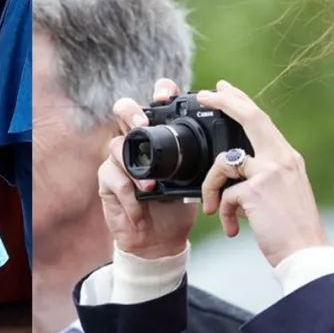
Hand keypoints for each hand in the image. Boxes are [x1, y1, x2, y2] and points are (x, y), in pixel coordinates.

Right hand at [101, 79, 195, 258]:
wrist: (162, 240)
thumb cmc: (179, 207)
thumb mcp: (197, 181)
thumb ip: (204, 162)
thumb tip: (225, 148)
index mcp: (160, 136)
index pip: (157, 103)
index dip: (160, 92)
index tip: (166, 97)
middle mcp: (137, 142)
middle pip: (124, 110)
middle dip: (131, 111)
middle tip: (142, 123)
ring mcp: (120, 160)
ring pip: (116, 145)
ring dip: (135, 168)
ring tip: (150, 187)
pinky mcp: (107, 182)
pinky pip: (113, 179)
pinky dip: (129, 197)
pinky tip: (140, 209)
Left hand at [197, 79, 326, 266]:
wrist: (306, 254)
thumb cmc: (293, 230)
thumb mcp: (284, 192)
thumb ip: (264, 176)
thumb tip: (236, 172)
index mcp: (288, 158)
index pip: (262, 120)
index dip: (241, 102)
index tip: (224, 89)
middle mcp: (282, 159)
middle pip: (250, 117)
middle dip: (224, 101)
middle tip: (204, 95)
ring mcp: (269, 173)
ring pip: (224, 162)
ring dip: (211, 186)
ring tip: (213, 207)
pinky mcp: (255, 192)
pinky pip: (225, 196)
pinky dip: (224, 213)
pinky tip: (233, 229)